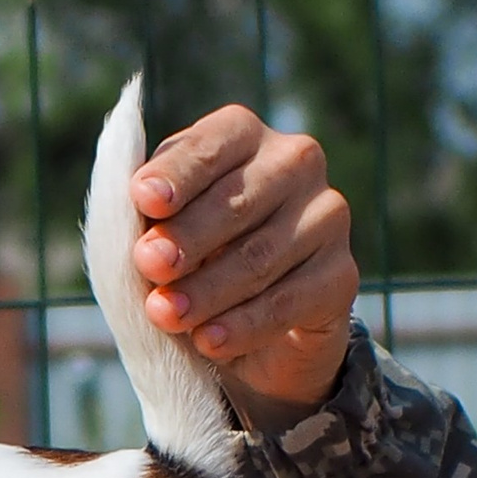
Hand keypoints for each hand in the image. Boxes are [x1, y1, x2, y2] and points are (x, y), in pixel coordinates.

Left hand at [129, 105, 359, 421]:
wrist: (247, 325)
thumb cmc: (190, 257)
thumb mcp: (160, 230)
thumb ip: (146, 219)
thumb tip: (135, 212)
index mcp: (242, 135)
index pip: (211, 145)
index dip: (178, 173)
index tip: (145, 200)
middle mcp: (294, 162)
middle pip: (238, 200)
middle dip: (188, 237)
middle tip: (149, 266)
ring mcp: (327, 216)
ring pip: (261, 255)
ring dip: (208, 289)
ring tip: (166, 315)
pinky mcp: (341, 274)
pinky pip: (291, 300)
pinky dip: (244, 324)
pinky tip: (209, 341)